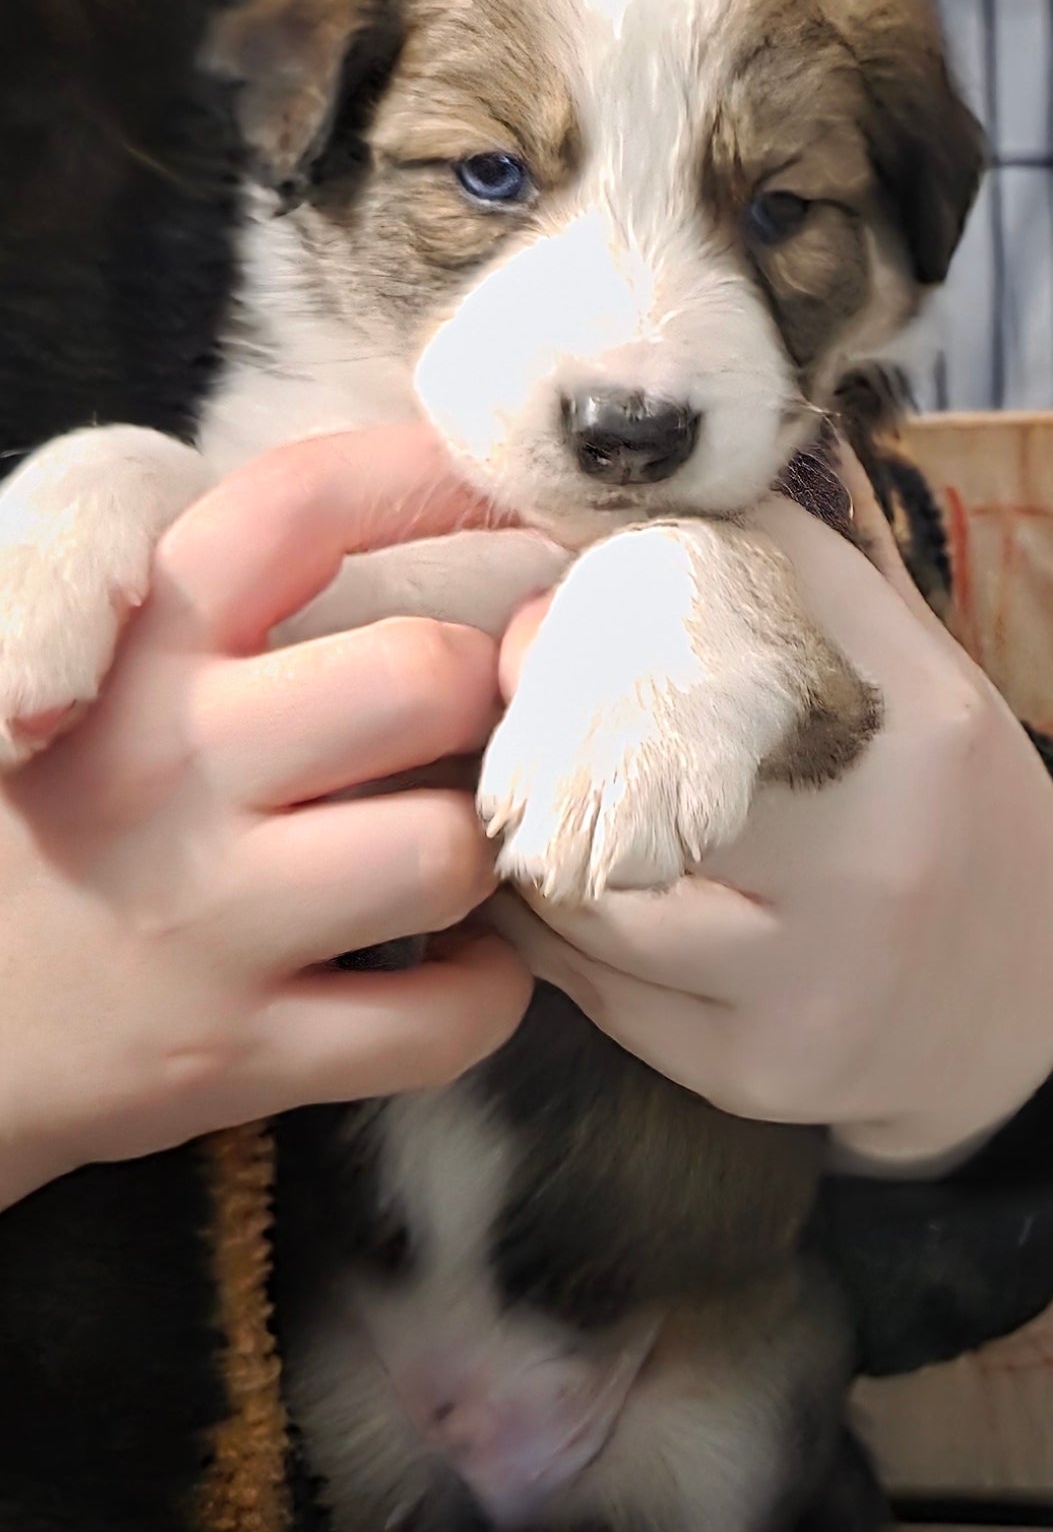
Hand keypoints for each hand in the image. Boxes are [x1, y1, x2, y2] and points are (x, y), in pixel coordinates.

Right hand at [0, 426, 531, 1208]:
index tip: (523, 498)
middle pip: (426, 676)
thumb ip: (201, 591)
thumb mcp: (53, 658)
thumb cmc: (25, 818)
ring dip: (482, 850)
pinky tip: (446, 961)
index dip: (433, 478)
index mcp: (130, 646)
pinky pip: (444, 1019)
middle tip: (474, 723)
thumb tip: (392, 502)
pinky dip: (482, 994)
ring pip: (449, 849)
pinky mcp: (237, 1052)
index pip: (301, 508)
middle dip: (484, 692)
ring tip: (445, 846)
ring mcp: (208, 918)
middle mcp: (171, 765)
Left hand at [494, 454, 1052, 1166]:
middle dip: (546, 711)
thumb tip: (673, 482)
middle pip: (636, 745)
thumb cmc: (941, 818)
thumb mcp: (918, 684)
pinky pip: (597, 986)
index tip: (566, 575)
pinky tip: (550, 898)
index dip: (624, 574)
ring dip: (532, 836)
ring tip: (521, 800)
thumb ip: (809, 584)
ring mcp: (816, 972)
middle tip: (507, 688)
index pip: (736, 598)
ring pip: (588, 884)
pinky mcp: (759, 1067)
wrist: (1025, 1016)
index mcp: (920, 720)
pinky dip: (549, 935)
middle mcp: (876, 848)